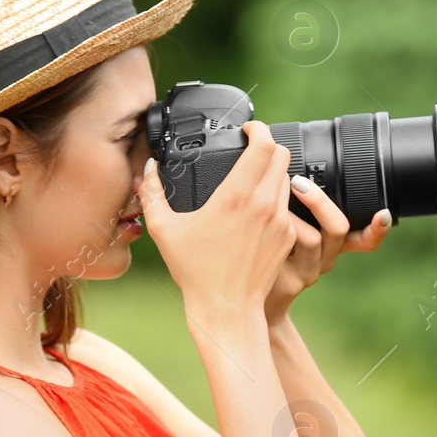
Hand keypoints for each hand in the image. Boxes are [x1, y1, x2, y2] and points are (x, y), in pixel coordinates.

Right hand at [138, 121, 296, 329]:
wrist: (227, 308)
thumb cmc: (196, 272)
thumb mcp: (164, 229)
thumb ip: (152, 193)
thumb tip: (148, 168)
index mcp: (237, 196)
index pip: (264, 145)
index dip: (258, 128)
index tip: (248, 128)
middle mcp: (264, 204)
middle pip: (282, 155)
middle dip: (267, 145)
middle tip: (251, 147)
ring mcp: (280, 221)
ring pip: (287, 178)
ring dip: (273, 171)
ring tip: (252, 176)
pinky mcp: (288, 236)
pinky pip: (288, 204)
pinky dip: (277, 196)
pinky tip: (259, 204)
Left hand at [263, 175, 393, 325]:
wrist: (246, 299)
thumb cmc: (266, 258)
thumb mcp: (288, 233)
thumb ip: (296, 208)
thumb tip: (293, 171)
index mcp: (329, 245)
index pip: (364, 237)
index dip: (379, 228)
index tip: (385, 213)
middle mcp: (324, 260)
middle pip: (339, 228)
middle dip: (320, 201)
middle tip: (298, 181)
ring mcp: (306, 272)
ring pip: (312, 238)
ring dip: (292, 212)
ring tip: (274, 195)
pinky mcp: (286, 281)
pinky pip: (285, 249)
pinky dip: (277, 227)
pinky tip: (263, 218)